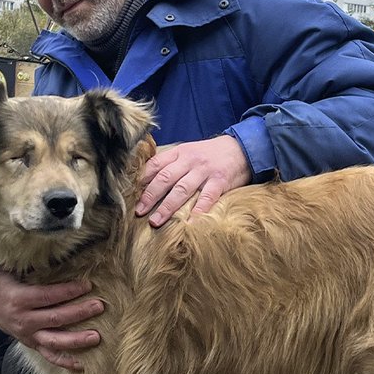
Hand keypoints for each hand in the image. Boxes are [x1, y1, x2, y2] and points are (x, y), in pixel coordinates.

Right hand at [0, 273, 104, 370]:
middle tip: (99, 306)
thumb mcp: (12, 270)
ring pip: (54, 341)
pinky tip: (82, 365)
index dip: (68, 291)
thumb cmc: (7, 283)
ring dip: (76, 340)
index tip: (88, 285)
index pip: (48, 296)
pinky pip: (49, 356)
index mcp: (19, 299)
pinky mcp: (32, 345)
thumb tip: (53, 249)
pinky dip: (65, 362)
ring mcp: (29, 335)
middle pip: (55, 318)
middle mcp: (24, 320)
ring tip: (96, 337)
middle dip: (79, 312)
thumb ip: (31, 264)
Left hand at [136, 135, 250, 226]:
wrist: (242, 148)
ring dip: (167, 207)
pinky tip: (189, 224)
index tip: (131, 194)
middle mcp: (190, 160)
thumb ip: (172, 163)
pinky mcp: (220, 181)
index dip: (142, 180)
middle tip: (139, 212)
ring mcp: (205, 171)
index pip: (156, 165)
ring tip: (156, 221)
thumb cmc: (211, 154)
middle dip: (150, 196)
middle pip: (165, 178)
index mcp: (180, 152)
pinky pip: (207, 198)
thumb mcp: (190, 152)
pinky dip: (198, 212)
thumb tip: (148, 181)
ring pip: (182, 189)